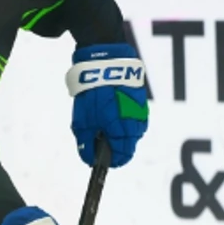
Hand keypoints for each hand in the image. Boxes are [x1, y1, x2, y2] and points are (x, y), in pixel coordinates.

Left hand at [67, 43, 147, 167]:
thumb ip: (86, 143)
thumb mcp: (82, 122)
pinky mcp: (140, 101)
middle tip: (97, 134)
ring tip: (103, 119)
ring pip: (131, 131)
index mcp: (123, 133)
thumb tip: (89, 159)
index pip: (121, 157)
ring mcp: (141, 113)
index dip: (109, 160)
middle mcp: (136, 125)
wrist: (106, 63)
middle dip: (113, 144)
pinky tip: (111, 109)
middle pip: (127, 145)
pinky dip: (123, 118)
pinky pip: (132, 117)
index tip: (98, 158)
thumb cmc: (93, 94)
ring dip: (119, 131)